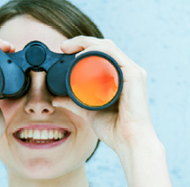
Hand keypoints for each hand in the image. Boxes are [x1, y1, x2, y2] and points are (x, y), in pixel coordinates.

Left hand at [51, 36, 159, 158]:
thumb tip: (56, 99)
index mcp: (122, 75)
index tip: (64, 50)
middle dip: (81, 41)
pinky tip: (83, 55)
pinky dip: (97, 51)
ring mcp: (133, 72)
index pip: (102, 52)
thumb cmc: (115, 130)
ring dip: (86, 43)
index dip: (82, 46)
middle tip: (63, 46)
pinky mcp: (134, 76)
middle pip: (104, 45)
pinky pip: (113, 55)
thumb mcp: (89, 112)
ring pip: (108, 46)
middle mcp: (129, 70)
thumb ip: (74, 103)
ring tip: (69, 48)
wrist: (129, 142)